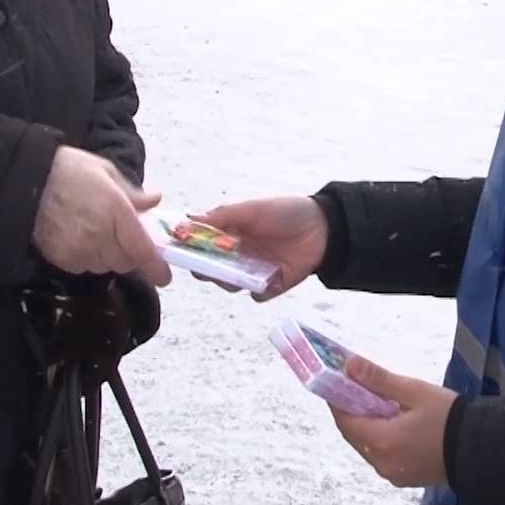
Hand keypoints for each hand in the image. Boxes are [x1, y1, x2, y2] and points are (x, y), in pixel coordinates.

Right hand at [33, 146, 171, 285]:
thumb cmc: (68, 170)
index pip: (141, 249)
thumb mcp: (104, 171)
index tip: (164, 276)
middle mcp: (99, 235)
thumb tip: (155, 201)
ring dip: (110, 256)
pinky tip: (80, 238)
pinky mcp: (62, 259)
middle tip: (125, 238)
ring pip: (106, 267)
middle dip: (131, 255)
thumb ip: (132, 193)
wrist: (25, 181)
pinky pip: (85, 267)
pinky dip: (90, 258)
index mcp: (115, 210)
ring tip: (98, 233)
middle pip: (126, 262)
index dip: (156, 266)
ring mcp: (79, 250)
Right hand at [195, 196, 328, 299]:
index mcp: (228, 235)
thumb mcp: (252, 209)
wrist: (323, 228)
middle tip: (207, 264)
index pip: (199, 246)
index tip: (181, 248)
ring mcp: (252, 272)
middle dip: (205, 269)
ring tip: (237, 270)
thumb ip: (223, 216)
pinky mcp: (269, 286)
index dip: (189, 248)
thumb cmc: (286, 213)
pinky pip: (256, 294)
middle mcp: (235, 256)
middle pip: (209, 269)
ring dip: (229, 280)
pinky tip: (266, 280)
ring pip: (229, 285)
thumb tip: (190, 220)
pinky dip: (258, 291)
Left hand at [330, 358, 456, 487]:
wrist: (482, 449)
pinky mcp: (404, 478)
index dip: (337, 400)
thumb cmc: (448, 417)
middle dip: (351, 412)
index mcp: (381, 442)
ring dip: (366, 425)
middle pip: (354, 435)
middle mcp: (382, 462)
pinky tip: (392, 423)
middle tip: (356, 388)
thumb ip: (379, 379)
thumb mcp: (414, 391)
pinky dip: (380, 439)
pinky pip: (382, 456)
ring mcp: (393, 474)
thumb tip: (350, 364)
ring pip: (368, 446)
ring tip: (376, 403)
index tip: (336, 381)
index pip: (344, 421)